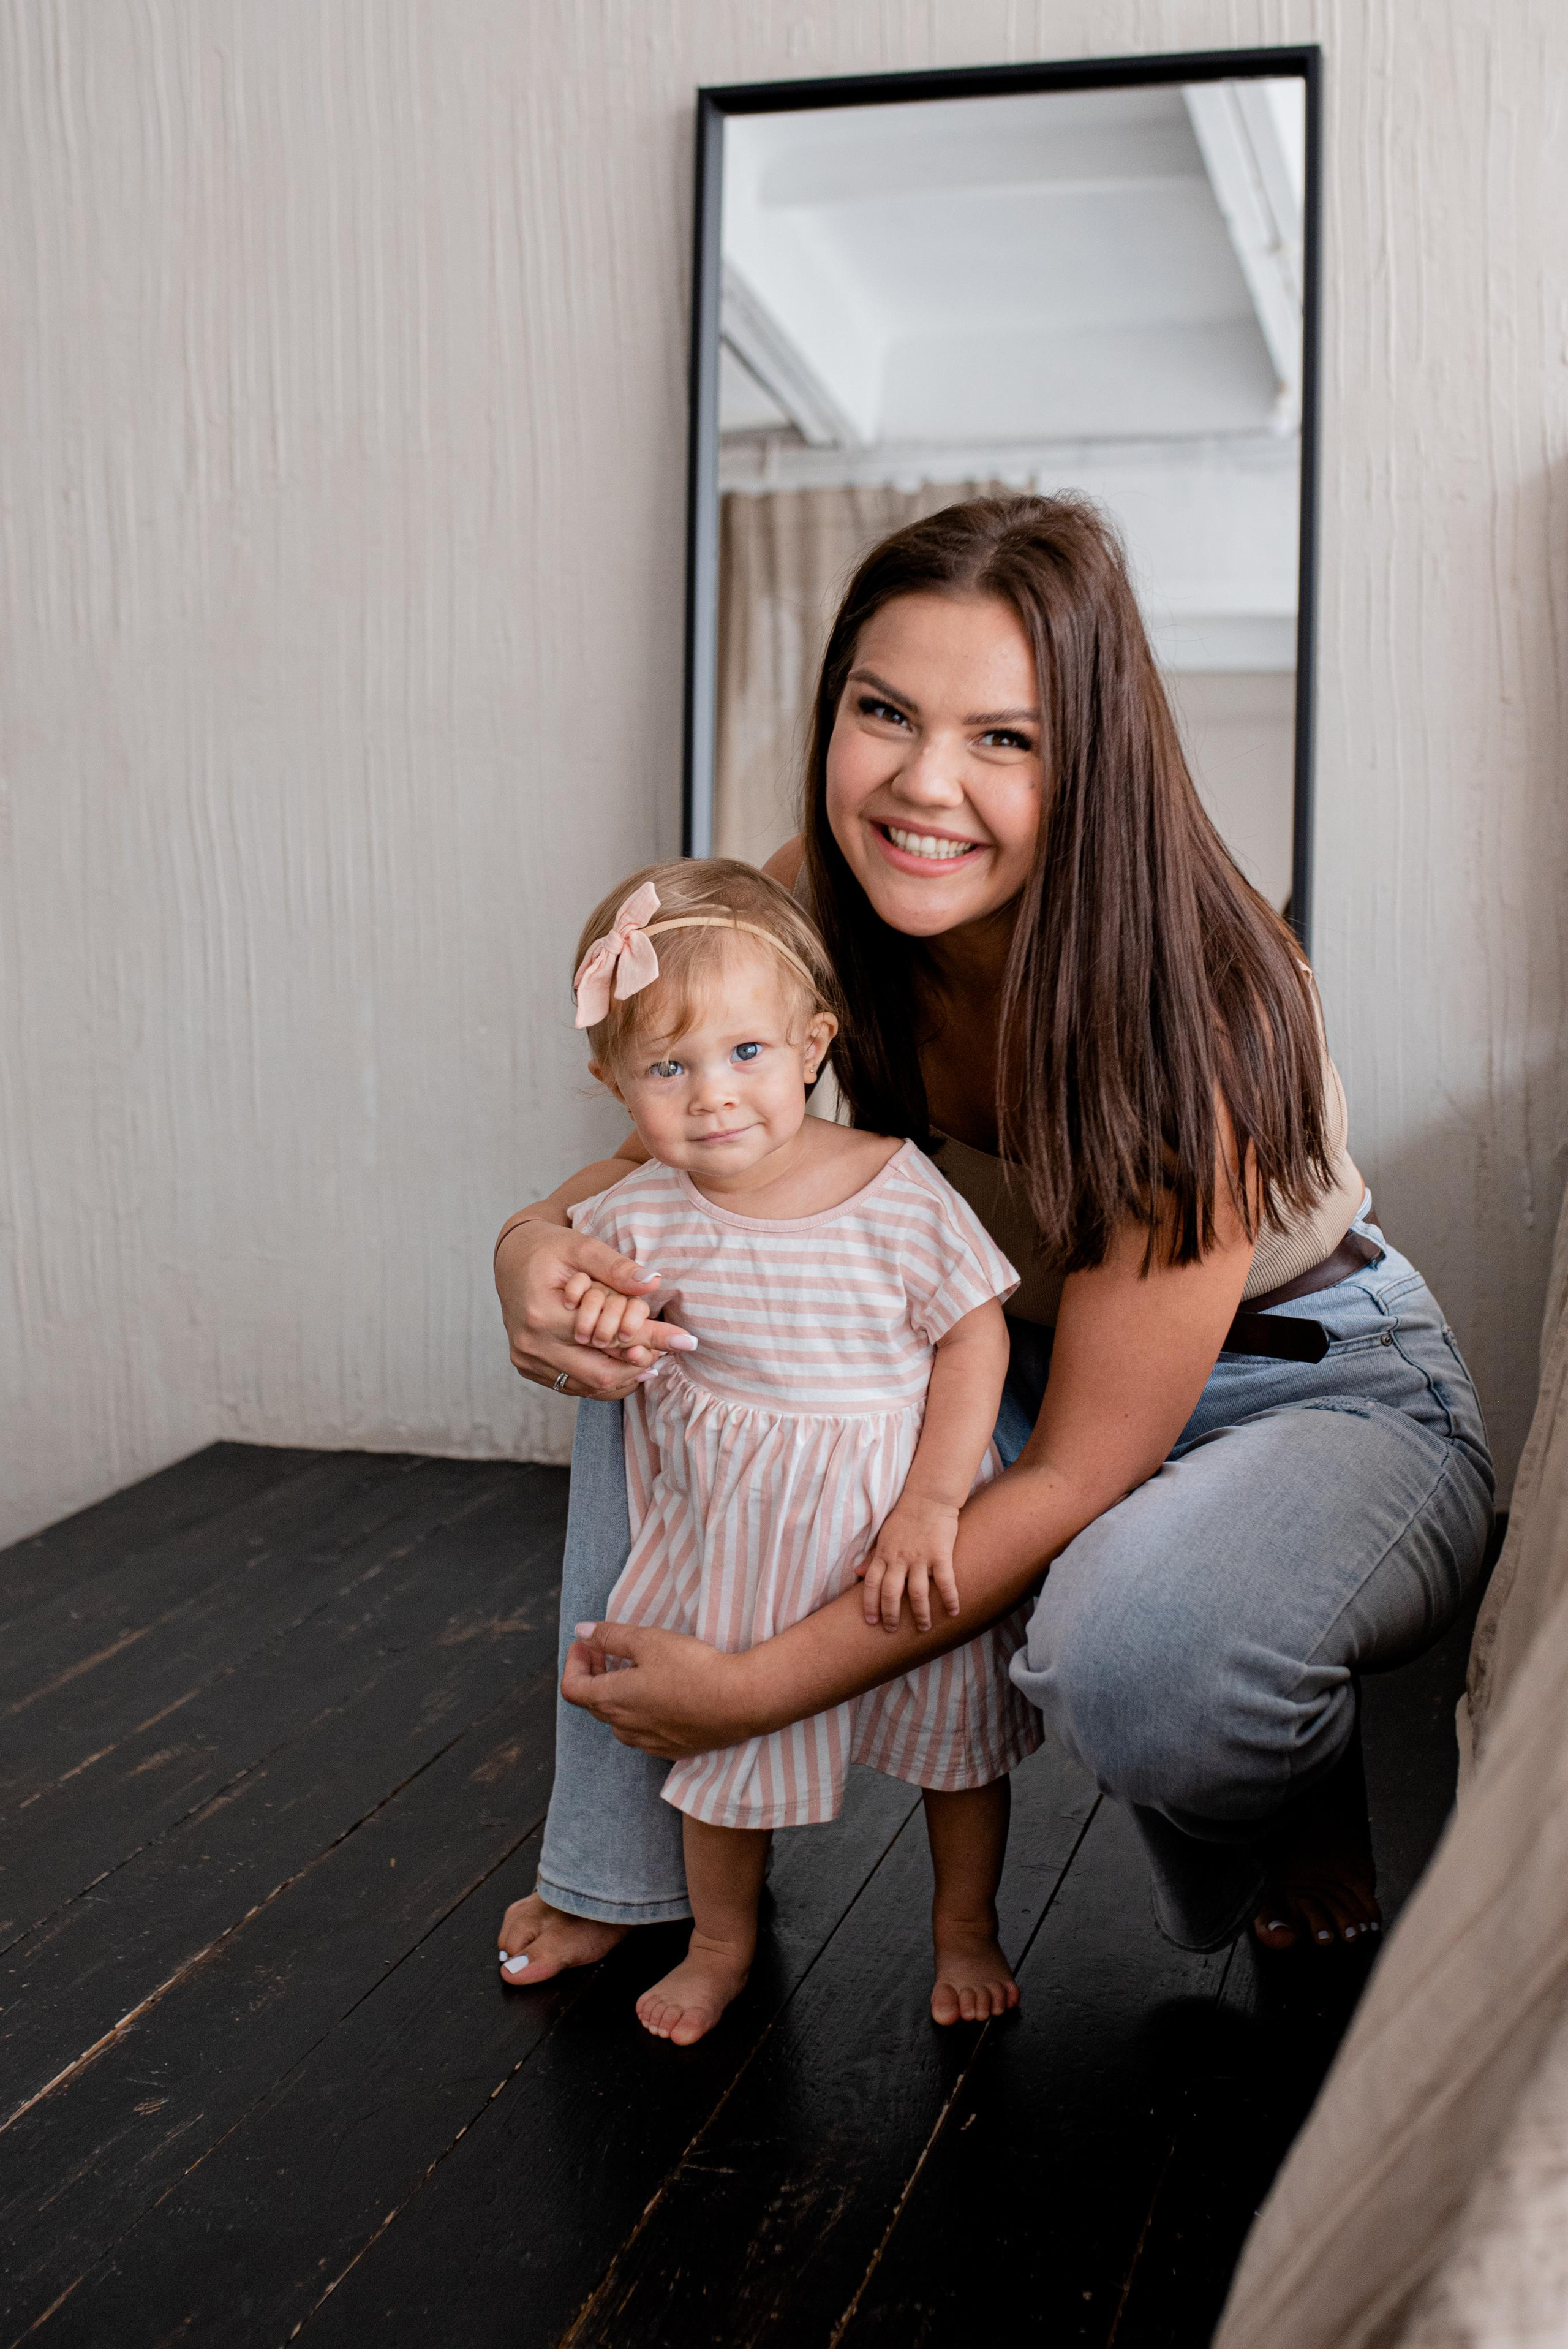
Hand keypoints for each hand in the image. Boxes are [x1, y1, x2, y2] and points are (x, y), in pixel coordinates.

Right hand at [495, 1218, 695, 1399]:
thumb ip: (616, 1267)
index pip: (609, 1337)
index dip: (652, 1339)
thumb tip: (653, 1283)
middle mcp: (532, 1345)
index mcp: (542, 1314)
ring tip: (653, 1358)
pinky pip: (574, 1386)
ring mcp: (527, 1360)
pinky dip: (604, 1378)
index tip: (687, 1339)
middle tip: (671, 1353)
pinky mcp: (528, 1368)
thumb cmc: (549, 1248)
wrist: (511, 1257)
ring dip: (624, 1376)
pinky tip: (627, 1365)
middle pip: (600, 1373)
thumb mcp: (582, 1247)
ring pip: (589, 1386)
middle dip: (640, 1365)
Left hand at [560, 1622, 752, 1757]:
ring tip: (635, 1669)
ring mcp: (647, 1742)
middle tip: (607, 1649)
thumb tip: (581, 1633)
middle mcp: (624, 1727)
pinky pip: (642, 1730)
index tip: (587, 1643)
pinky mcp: (669, 1748)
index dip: (574, 1663)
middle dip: (594, 1672)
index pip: (572, 1688)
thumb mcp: (647, 1641)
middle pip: (594, 1702)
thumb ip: (609, 1636)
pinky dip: (639, 1709)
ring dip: (616, 1692)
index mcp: (612, 1700)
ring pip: (618, 1718)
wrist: (739, 1702)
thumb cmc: (692, 1668)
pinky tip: (660, 1692)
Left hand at [858, 1495, 961, 1632]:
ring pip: (917, 1593)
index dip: (869, 1605)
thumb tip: (857, 1573)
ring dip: (920, 1614)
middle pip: (891, 1593)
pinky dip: (949, 1599)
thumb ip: (872, 1556)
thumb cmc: (905, 1517)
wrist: (928, 1497)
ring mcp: (920, 1557)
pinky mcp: (941, 1554)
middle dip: (891, 1615)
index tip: (871, 1621)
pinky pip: (945, 1582)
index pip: (871, 1584)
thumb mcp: (883, 1535)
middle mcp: (900, 1558)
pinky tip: (954, 1612)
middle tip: (893, 1631)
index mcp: (884, 1554)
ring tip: (924, 1628)